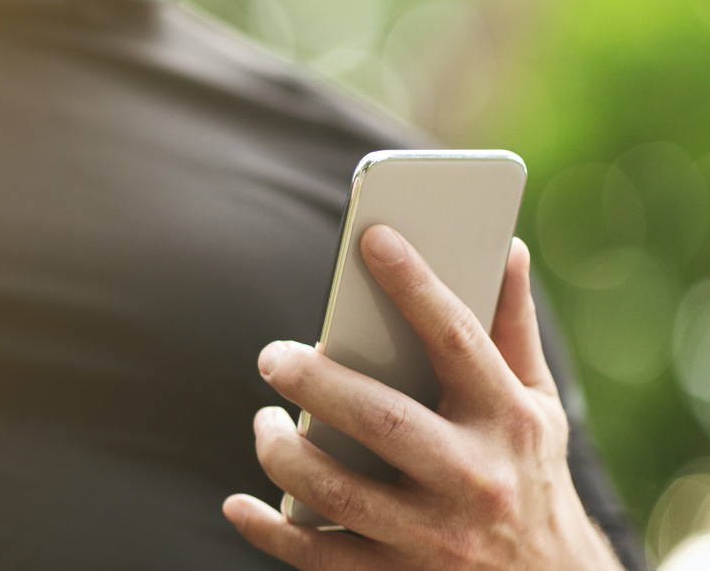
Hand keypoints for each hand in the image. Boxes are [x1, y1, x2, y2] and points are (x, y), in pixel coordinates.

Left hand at [222, 226, 622, 569]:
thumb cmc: (529, 476)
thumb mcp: (537, 407)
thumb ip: (511, 330)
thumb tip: (505, 246)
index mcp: (508, 421)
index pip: (458, 340)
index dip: (416, 285)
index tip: (373, 238)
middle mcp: (473, 480)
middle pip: (382, 420)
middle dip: (317, 383)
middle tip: (272, 357)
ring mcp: (433, 537)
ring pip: (336, 491)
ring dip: (281, 453)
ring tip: (266, 420)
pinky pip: (317, 556)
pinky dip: (269, 530)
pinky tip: (240, 505)